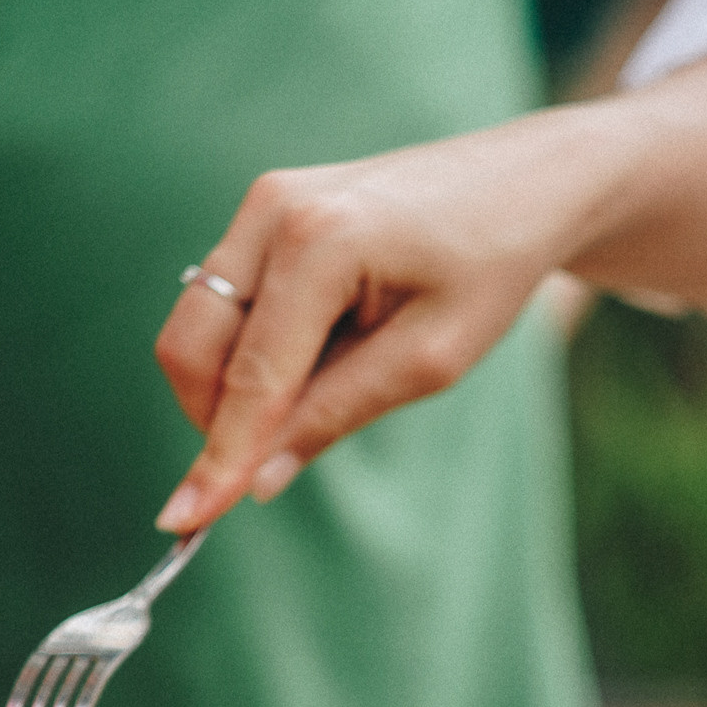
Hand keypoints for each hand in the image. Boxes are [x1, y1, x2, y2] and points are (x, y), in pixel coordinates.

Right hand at [152, 107, 624, 531]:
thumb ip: (335, 415)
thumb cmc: (491, 265)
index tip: (183, 525)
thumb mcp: (430, 358)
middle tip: (274, 459)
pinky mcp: (266, 210)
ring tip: (336, 376)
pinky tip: (325, 349)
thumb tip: (257, 480)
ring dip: (236, 385)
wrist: (523, 182)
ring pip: (199, 325)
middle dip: (215, 419)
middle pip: (191, 346)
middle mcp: (274, 211)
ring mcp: (263, 203)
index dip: (218, 459)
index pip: (251, 377)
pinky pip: (226, 301)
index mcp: (322, 240)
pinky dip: (252, 350)